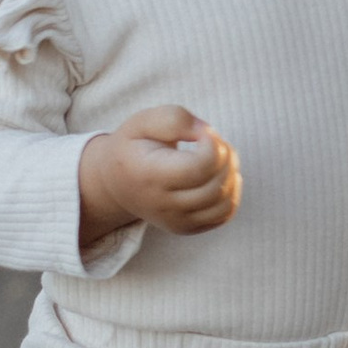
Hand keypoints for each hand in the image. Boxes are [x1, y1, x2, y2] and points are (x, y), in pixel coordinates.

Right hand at [78, 102, 241, 249]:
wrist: (115, 183)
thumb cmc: (133, 147)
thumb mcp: (143, 121)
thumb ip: (174, 119)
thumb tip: (205, 132)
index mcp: (150, 176)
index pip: (200, 166)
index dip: (213, 143)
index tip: (202, 132)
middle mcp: (163, 205)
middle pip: (216, 185)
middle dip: (226, 156)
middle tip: (213, 140)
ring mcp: (176, 221)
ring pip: (224, 202)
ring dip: (232, 173)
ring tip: (219, 156)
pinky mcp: (187, 228)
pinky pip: (224, 214)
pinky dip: (231, 193)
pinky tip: (219, 175)